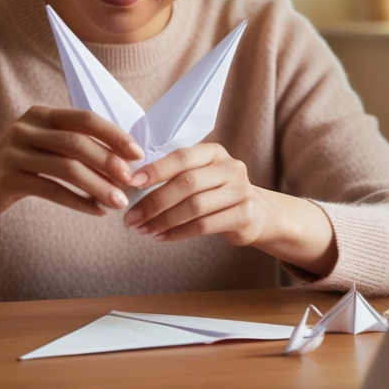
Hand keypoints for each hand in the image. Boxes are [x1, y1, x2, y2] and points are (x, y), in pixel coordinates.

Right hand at [0, 106, 142, 221]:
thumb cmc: (16, 166)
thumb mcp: (41, 146)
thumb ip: (72, 146)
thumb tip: (122, 160)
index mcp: (41, 115)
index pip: (84, 118)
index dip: (113, 135)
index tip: (137, 153)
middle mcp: (26, 128)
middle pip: (77, 142)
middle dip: (109, 161)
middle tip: (132, 181)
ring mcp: (14, 153)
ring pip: (66, 168)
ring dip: (98, 186)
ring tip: (119, 202)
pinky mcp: (7, 179)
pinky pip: (51, 190)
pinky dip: (78, 201)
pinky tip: (96, 212)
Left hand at [122, 143, 267, 244]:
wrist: (256, 214)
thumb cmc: (217, 193)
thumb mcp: (201, 176)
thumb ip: (175, 176)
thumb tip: (132, 185)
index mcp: (215, 152)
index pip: (182, 157)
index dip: (156, 169)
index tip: (131, 183)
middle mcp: (231, 167)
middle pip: (186, 183)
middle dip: (154, 202)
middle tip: (131, 218)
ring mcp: (240, 191)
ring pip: (194, 207)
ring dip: (164, 221)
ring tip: (144, 230)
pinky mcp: (244, 215)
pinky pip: (204, 226)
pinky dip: (179, 233)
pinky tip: (162, 237)